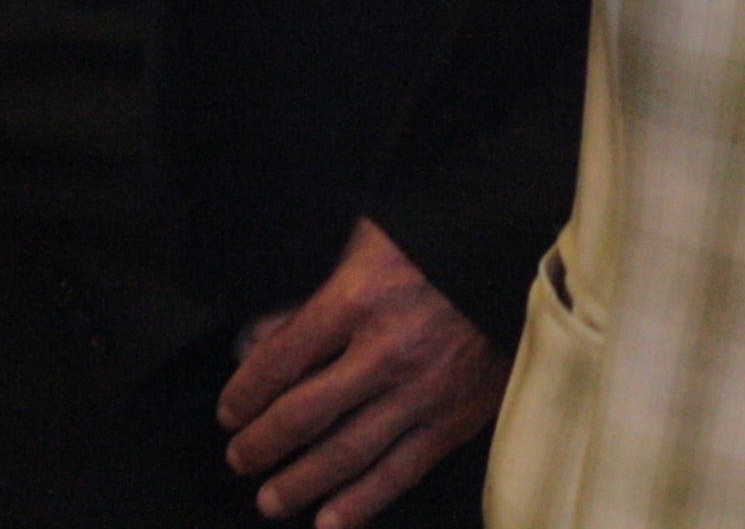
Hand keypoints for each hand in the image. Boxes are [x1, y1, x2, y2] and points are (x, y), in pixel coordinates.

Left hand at [217, 219, 505, 527]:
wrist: (515, 258)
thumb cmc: (434, 246)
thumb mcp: (364, 243)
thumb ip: (310, 296)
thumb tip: (254, 342)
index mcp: (359, 297)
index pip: (281, 358)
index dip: (245, 392)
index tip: (230, 412)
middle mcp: (388, 349)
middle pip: (305, 413)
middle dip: (262, 442)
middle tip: (240, 458)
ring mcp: (424, 389)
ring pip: (348, 451)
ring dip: (300, 482)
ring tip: (270, 501)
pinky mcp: (456, 417)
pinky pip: (401, 470)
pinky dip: (362, 502)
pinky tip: (329, 521)